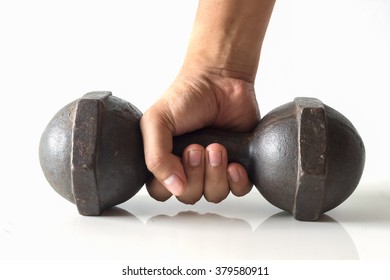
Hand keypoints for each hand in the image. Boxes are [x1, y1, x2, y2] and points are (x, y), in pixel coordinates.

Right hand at [140, 67, 259, 203]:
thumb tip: (174, 188)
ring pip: (214, 195)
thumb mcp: (157, 121)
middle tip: (199, 147)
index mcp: (165, 160)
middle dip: (196, 174)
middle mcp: (189, 169)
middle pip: (189, 196)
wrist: (221, 80)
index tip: (180, 156)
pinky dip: (237, 181)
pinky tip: (235, 164)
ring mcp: (214, 169)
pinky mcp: (238, 165)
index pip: (162, 192)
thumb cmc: (186, 97)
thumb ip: (155, 156)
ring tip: (218, 147)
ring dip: (216, 174)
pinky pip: (239, 190)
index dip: (171, 183)